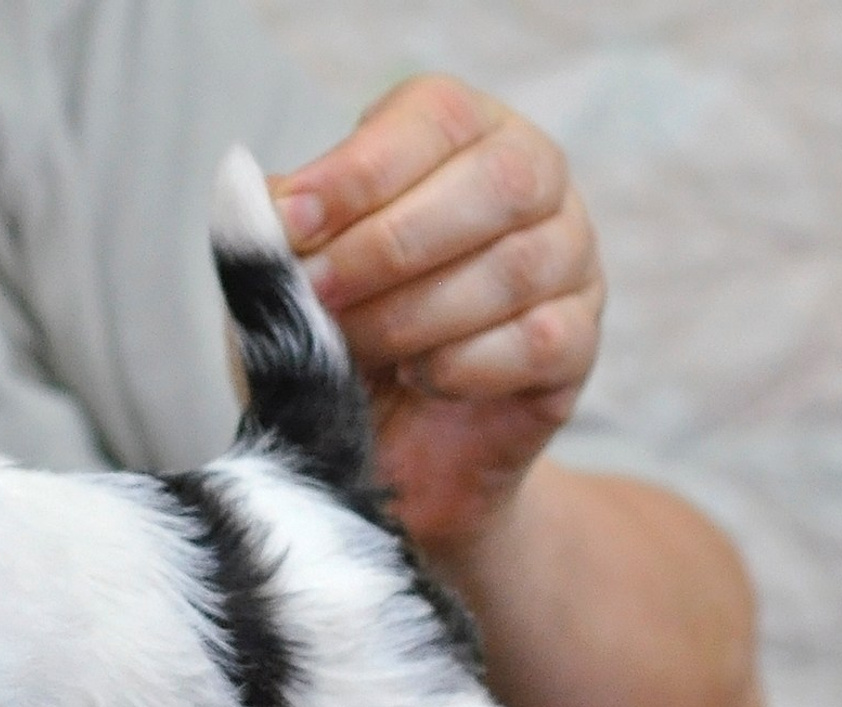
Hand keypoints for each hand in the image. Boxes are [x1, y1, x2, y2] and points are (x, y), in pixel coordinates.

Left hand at [269, 75, 605, 557]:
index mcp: (457, 136)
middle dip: (390, 246)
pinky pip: (540, 342)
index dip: (361, 169)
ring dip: (415, 314)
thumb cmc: (324, 342)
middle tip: (320, 295)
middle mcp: (530, 180)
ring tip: (356, 349)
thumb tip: (264, 202)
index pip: (438, 116)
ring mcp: (568, 261)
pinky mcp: (577, 345)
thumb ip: (271, 236)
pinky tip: (420, 379)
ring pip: (519, 265)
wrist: (368, 455)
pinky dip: (463, 367)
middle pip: (499, 181)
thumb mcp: (279, 283)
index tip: (291, 221)